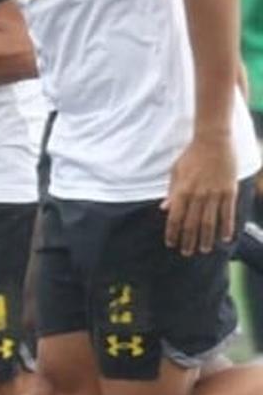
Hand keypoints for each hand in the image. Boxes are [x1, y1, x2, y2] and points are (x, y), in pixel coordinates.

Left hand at [164, 132, 238, 255]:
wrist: (213, 141)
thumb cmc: (191, 156)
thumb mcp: (175, 172)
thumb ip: (171, 192)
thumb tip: (164, 209)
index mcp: (182, 190)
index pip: (175, 218)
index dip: (173, 233)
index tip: (171, 243)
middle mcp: (197, 195)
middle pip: (191, 224)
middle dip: (188, 240)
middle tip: (187, 253)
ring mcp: (214, 194)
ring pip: (209, 222)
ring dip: (206, 238)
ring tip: (204, 250)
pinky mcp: (229, 192)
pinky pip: (228, 213)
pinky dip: (227, 227)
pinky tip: (225, 239)